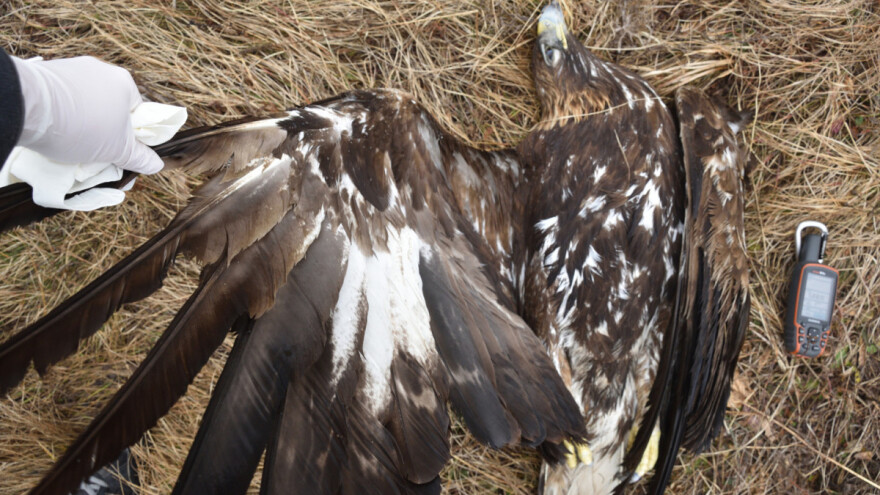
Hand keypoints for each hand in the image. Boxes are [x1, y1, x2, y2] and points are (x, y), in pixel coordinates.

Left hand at [12, 56, 162, 173]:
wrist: (26, 106)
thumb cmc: (81, 126)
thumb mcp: (116, 149)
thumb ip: (139, 157)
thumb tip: (157, 165)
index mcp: (125, 83)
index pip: (137, 113)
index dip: (130, 136)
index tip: (119, 152)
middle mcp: (101, 70)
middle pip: (111, 107)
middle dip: (105, 130)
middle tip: (95, 152)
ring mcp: (73, 69)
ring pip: (86, 102)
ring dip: (83, 122)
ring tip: (70, 143)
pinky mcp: (49, 72)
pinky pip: (64, 97)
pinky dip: (62, 113)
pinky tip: (54, 129)